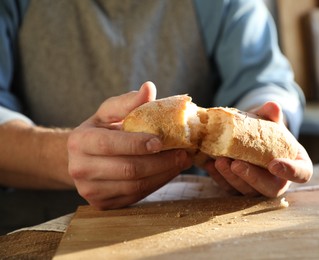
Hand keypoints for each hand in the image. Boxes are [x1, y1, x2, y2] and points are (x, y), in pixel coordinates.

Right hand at [67, 82, 191, 208]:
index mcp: (80, 141)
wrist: (82, 157)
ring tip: (182, 162)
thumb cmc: (100, 129)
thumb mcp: (109, 112)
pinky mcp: (101, 204)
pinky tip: (169, 172)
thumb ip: (128, 102)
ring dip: (164, 174)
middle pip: (128, 169)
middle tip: (184, 153)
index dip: (138, 144)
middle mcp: (80, 169)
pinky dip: (157, 184)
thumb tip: (149, 88)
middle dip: (161, 162)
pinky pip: (135, 196)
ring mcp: (90, 190)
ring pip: (135, 186)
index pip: (111, 145)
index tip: (162, 141)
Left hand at [204, 101, 312, 197]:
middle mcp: (279, 181)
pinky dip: (219, 177)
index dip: (290, 171)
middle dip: (252, 177)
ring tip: (219, 161)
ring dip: (231, 177)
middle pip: (270, 188)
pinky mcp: (240, 189)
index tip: (274, 164)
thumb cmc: (267, 131)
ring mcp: (259, 188)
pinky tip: (209, 165)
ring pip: (247, 191)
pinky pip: (229, 188)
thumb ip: (271, 115)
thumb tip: (272, 106)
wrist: (249, 137)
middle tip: (236, 164)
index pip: (301, 173)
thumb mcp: (269, 120)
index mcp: (296, 165)